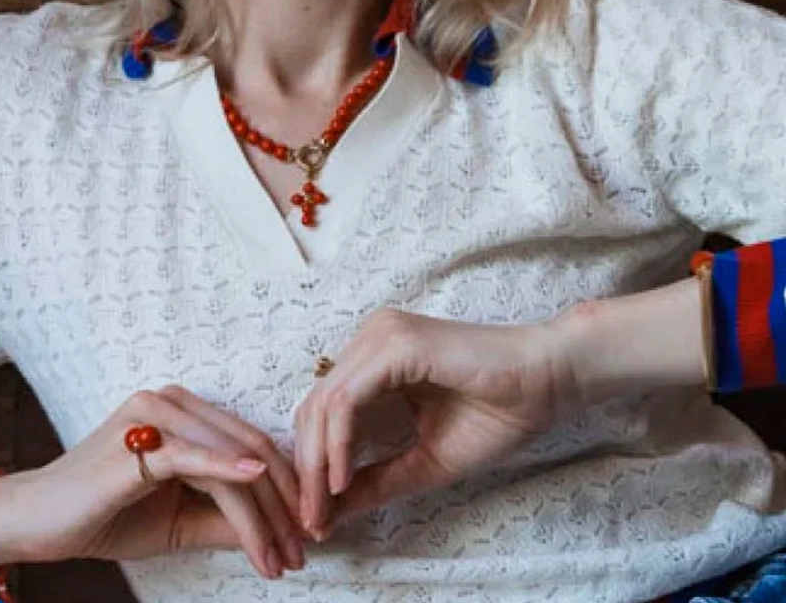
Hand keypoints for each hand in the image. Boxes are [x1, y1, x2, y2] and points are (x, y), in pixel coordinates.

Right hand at [0, 386, 306, 579]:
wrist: (37, 522)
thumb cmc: (106, 515)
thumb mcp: (180, 520)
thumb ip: (226, 519)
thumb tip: (282, 533)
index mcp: (184, 412)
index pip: (251, 446)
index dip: (285, 490)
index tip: (305, 535)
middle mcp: (172, 402)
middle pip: (249, 449)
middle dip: (283, 504)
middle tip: (303, 550)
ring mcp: (153, 415)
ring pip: (229, 459)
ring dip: (262, 511)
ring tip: (281, 553)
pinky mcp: (137, 441)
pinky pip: (192, 456)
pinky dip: (227, 470)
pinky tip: (255, 480)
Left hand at [292, 308, 576, 538]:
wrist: (548, 381)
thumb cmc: (498, 413)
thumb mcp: (426, 459)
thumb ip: (377, 480)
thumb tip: (328, 514)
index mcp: (375, 356)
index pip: (323, 408)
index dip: (312, 463)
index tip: (315, 517)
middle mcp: (372, 338)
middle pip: (313, 405)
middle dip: (308, 468)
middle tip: (312, 520)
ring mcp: (382, 336)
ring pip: (324, 402)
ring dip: (318, 461)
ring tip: (324, 507)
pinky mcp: (397, 345)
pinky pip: (348, 397)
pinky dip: (339, 442)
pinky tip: (343, 478)